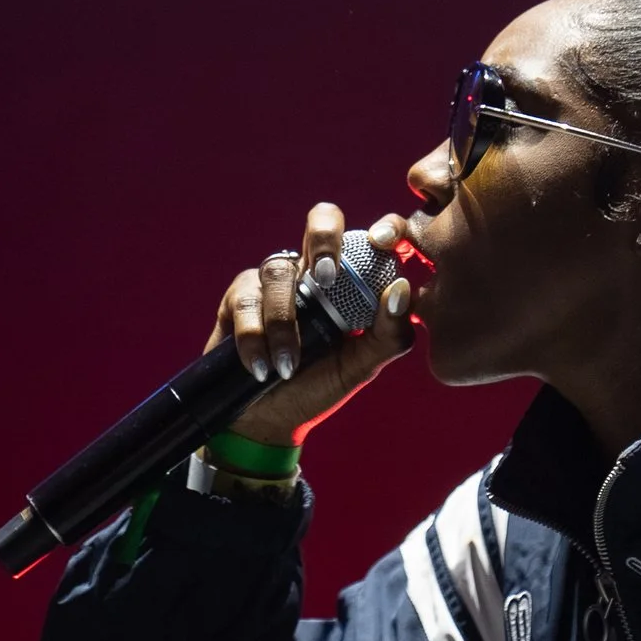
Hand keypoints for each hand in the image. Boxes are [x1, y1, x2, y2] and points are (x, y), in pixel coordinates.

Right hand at [208, 203, 418, 447]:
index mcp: (352, 282)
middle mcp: (315, 270)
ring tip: (287, 365)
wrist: (268, 421)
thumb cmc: (319, 386)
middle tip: (327, 277)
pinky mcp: (239, 294)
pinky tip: (261, 367)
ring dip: (282, 323)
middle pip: (322, 219)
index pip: (373, 238)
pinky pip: (246, 300)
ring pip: (279, 271)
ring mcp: (276, 279)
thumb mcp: (361, 366)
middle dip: (325, 239)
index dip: (384, 227)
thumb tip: (400, 289)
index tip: (383, 242)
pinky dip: (254, 336)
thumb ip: (389, 333)